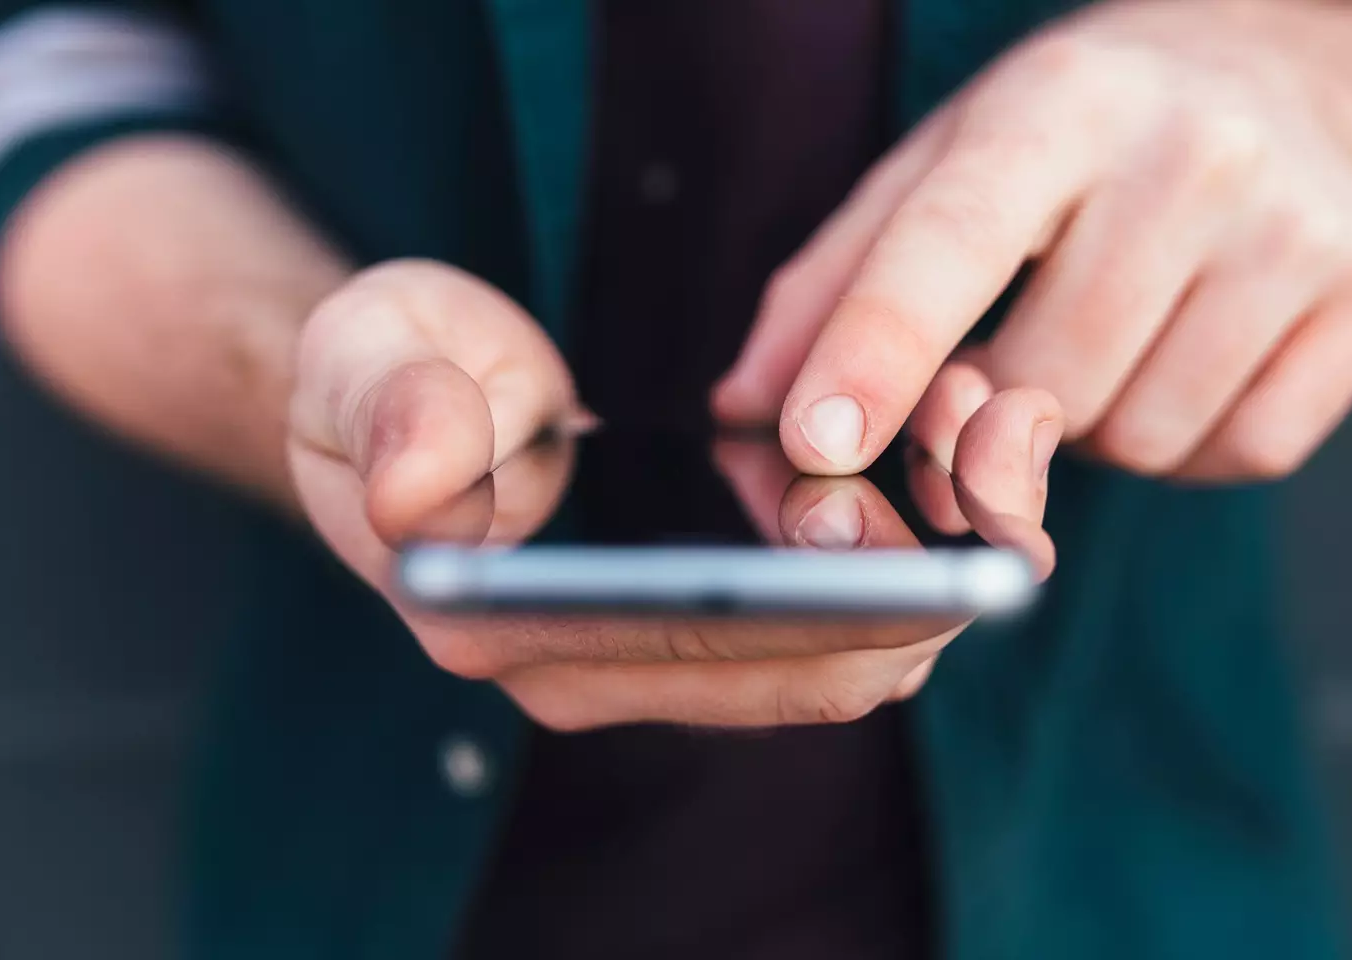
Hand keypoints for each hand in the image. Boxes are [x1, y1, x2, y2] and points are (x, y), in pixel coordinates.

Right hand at [287, 265, 1058, 728]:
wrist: (396, 395)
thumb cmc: (382, 374)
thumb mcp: (369, 359)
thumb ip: (392, 417)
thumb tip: (413, 490)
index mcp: (514, 628)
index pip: (715, 649)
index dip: (846, 604)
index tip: (948, 528)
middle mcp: (596, 670)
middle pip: (819, 675)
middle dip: (929, 579)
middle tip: (983, 440)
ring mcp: (653, 656)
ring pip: (849, 658)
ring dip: (934, 565)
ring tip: (968, 429)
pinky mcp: (697, 623)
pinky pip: (835, 620)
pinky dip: (904, 557)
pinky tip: (926, 457)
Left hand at [714, 0, 1351, 480]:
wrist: (1277, 86)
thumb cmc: (1075, 142)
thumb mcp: (938, 171)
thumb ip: (832, 286)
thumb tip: (745, 410)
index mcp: (1057, 106)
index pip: (950, 242)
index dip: (876, 353)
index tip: (813, 445)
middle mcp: (1189, 153)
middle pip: (1041, 385)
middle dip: (989, 417)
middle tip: (999, 365)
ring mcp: (1295, 225)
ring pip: (1136, 434)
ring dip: (1089, 426)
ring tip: (1107, 331)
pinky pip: (1234, 452)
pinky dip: (1186, 439)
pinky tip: (1182, 353)